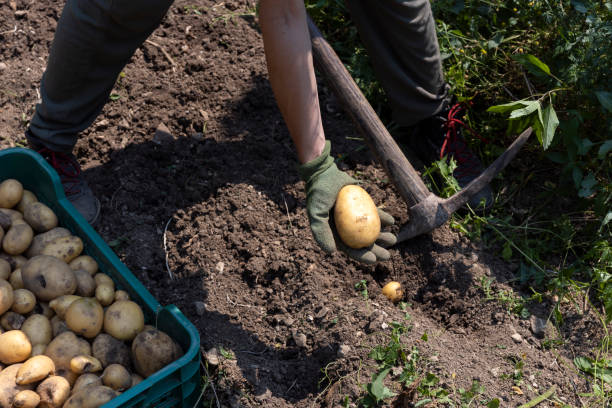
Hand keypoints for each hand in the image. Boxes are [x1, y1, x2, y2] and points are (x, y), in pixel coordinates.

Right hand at [298, 141, 396, 263]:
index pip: (350, 249)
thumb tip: (332, 252)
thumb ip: (321, 232)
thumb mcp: (317, 214)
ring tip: (393, 239)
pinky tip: (392, 222)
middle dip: (376, 250)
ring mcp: (355, 217)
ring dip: (382, 236)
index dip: (362, 256)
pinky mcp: (362, 205)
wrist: (323, 173)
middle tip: (388, 255)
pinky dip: (383, 218)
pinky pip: (375, 214)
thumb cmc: (318, 194)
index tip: (374, 260)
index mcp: (335, 234)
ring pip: (371, 230)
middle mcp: (346, 228)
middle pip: (363, 243)